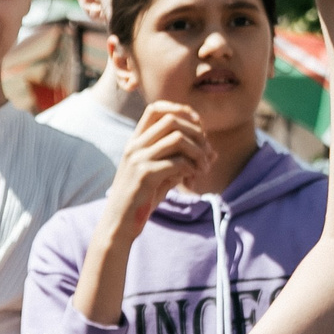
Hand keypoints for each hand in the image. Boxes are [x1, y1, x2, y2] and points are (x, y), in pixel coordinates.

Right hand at [104, 103, 213, 236]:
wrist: (119, 224)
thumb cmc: (142, 199)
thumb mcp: (164, 175)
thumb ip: (184, 161)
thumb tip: (214, 153)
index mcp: (136, 142)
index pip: (155, 108)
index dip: (180, 110)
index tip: (198, 125)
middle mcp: (134, 146)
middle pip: (172, 120)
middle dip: (197, 133)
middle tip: (207, 153)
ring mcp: (138, 159)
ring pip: (178, 138)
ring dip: (198, 152)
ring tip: (203, 168)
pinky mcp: (144, 175)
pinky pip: (177, 162)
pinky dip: (191, 167)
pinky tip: (192, 177)